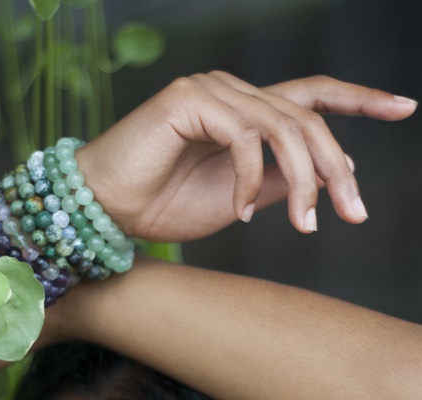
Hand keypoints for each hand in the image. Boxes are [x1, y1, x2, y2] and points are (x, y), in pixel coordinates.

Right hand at [76, 72, 416, 240]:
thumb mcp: (239, 198)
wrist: (107, 208)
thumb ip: (279, 180)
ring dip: (304, 179)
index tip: (403, 108)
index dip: (358, 99)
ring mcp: (211, 91)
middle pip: (307, 116)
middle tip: (351, 213)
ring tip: (303, 225)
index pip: (310, 96)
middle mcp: (232, 92)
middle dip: (337, 167)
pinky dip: (251, 178)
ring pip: (284, 125)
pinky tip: (241, 210)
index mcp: (244, 112)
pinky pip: (244, 136)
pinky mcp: (190, 99)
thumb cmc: (163, 204)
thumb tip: (324, 174)